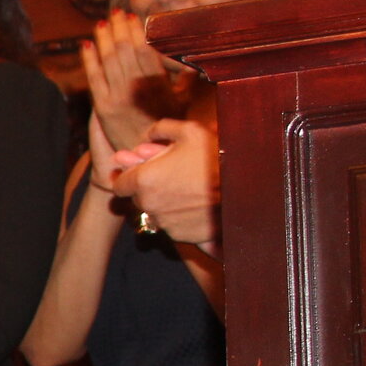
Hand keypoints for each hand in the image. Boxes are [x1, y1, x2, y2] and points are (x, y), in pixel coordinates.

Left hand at [83, 9, 180, 158]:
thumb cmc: (166, 129)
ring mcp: (116, 97)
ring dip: (103, 38)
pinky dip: (88, 59)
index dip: (136, 31)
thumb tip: (195, 58)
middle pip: (124, 50)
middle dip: (119, 29)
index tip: (132, 17)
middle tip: (116, 13)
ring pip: (108, 60)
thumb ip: (187, 79)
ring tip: (102, 23)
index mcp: (158, 84)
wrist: (142, 157)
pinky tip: (86, 45)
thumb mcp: (183, 103)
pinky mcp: (101, 107)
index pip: (145, 49)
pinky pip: (93, 78)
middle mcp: (136, 88)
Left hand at [115, 118, 220, 247]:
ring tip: (190, 189)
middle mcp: (149, 205)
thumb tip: (147, 135)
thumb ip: (162, 130)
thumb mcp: (190, 132)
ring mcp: (165, 223)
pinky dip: (181, 217)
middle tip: (172, 177)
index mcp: (143, 180)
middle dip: (150, 188)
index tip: (141, 173)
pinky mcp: (181, 236)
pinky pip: (173, 226)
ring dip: (166, 203)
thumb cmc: (216, 156)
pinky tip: (198, 205)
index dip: (129, 178)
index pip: (119, 185)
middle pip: (138, 199)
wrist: (246, 188)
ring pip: (156, 213)